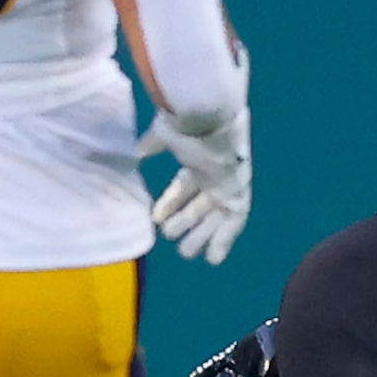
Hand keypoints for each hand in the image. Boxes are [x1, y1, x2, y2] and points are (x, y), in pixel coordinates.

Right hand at [139, 104, 251, 264]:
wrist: (207, 118)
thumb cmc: (184, 124)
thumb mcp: (163, 135)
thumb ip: (152, 144)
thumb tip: (138, 150)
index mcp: (196, 158)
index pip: (184, 186)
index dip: (171, 203)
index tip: (156, 219)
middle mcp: (214, 172)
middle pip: (202, 205)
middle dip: (187, 224)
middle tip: (171, 240)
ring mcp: (227, 183)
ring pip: (216, 216)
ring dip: (202, 235)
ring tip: (185, 252)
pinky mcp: (239, 191)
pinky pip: (235, 220)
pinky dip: (225, 239)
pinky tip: (212, 258)